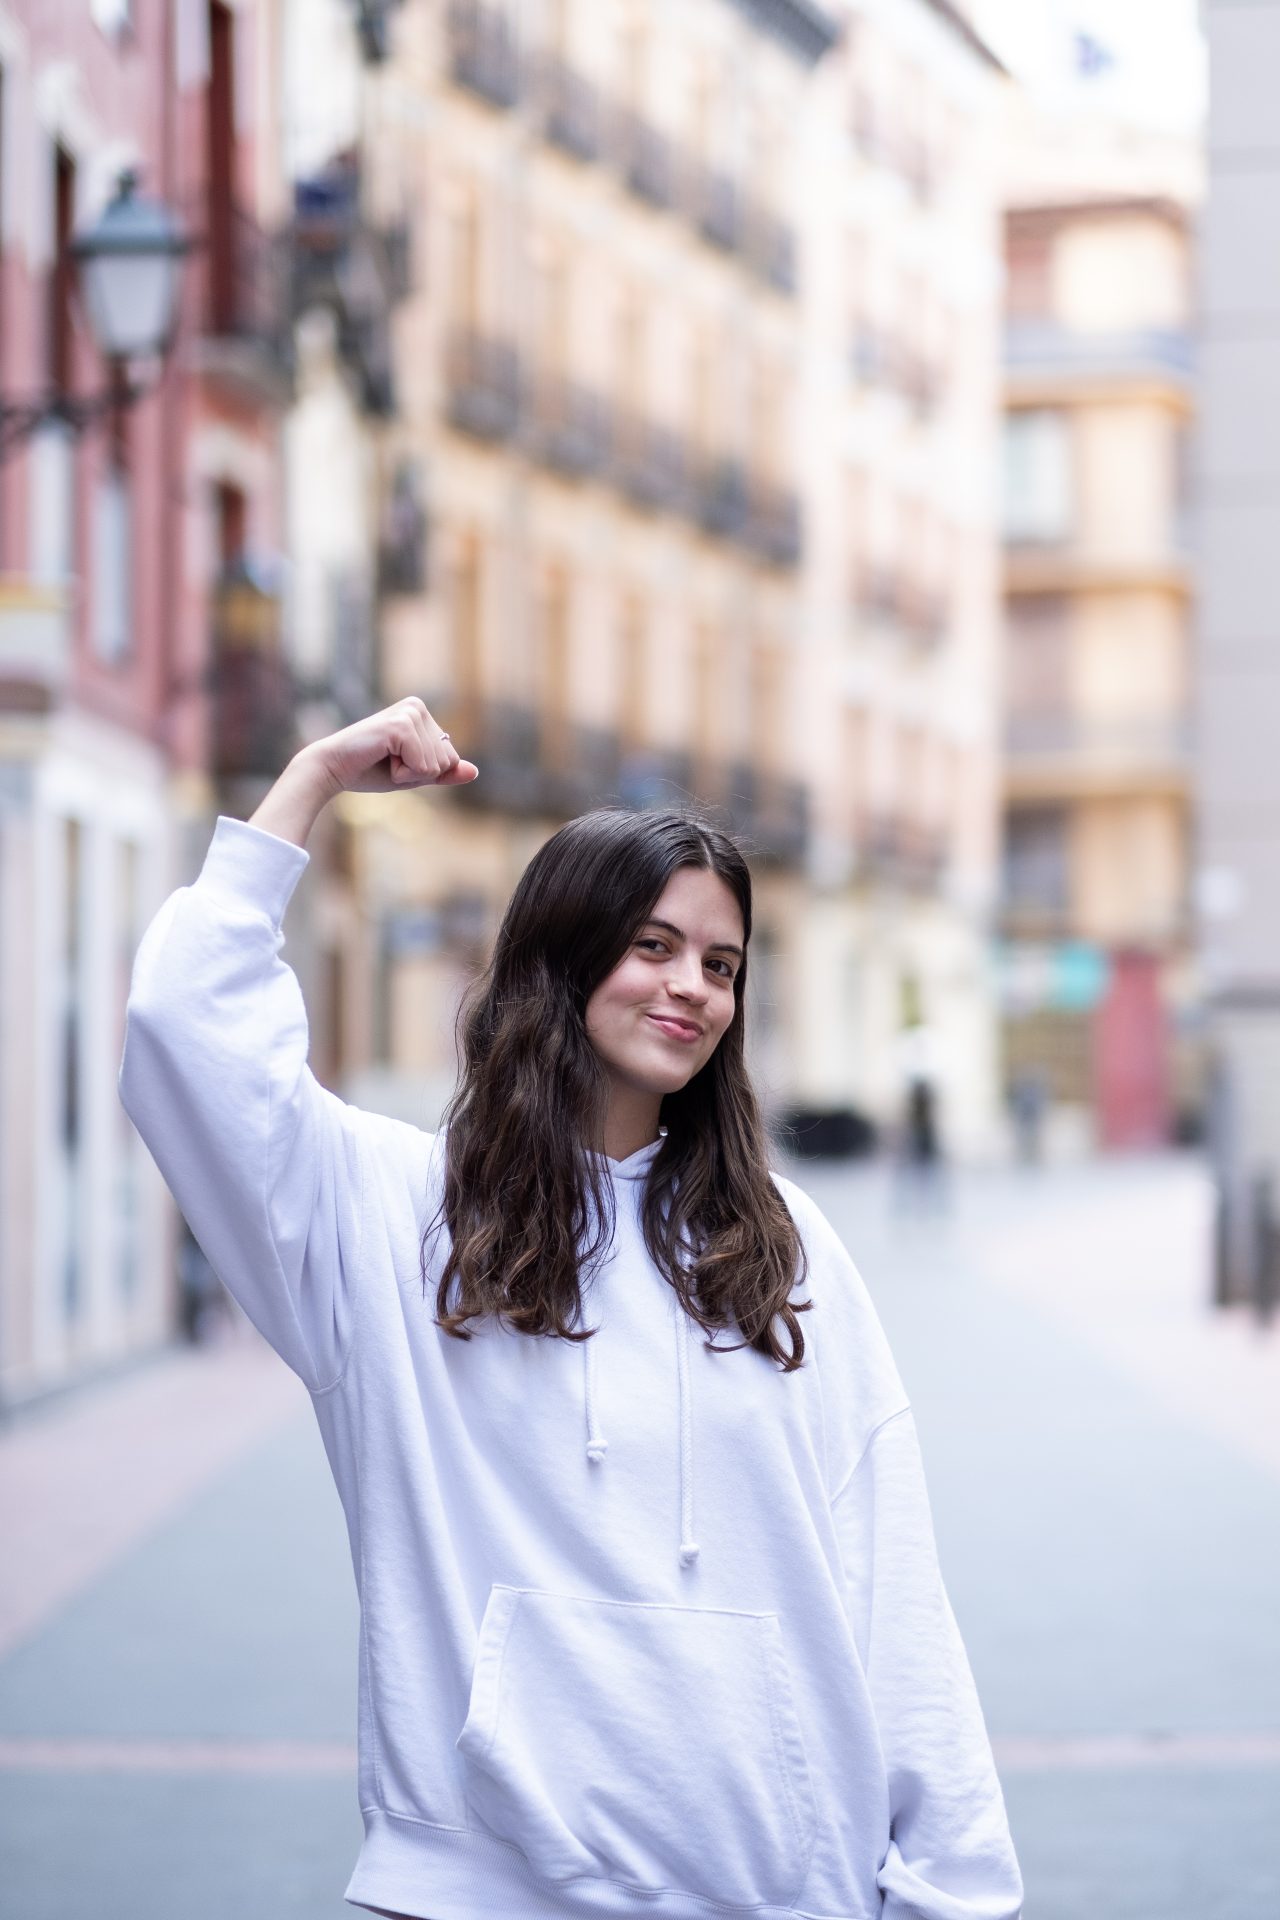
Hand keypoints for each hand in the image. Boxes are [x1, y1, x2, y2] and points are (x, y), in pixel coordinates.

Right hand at [307, 697, 478, 795]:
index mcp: (422, 714)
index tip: (397, 762)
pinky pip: (423, 766)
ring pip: (436, 765)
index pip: (451, 757)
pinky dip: (403, 773)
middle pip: (447, 760)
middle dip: (419, 773)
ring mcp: (409, 713)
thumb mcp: (414, 774)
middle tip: (389, 762)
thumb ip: (444, 773)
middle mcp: (417, 707)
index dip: (426, 773)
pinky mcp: (401, 726)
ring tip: (384, 759)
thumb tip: (474, 772)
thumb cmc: (371, 771)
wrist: (333, 769)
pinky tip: (382, 758)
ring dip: (410, 773)